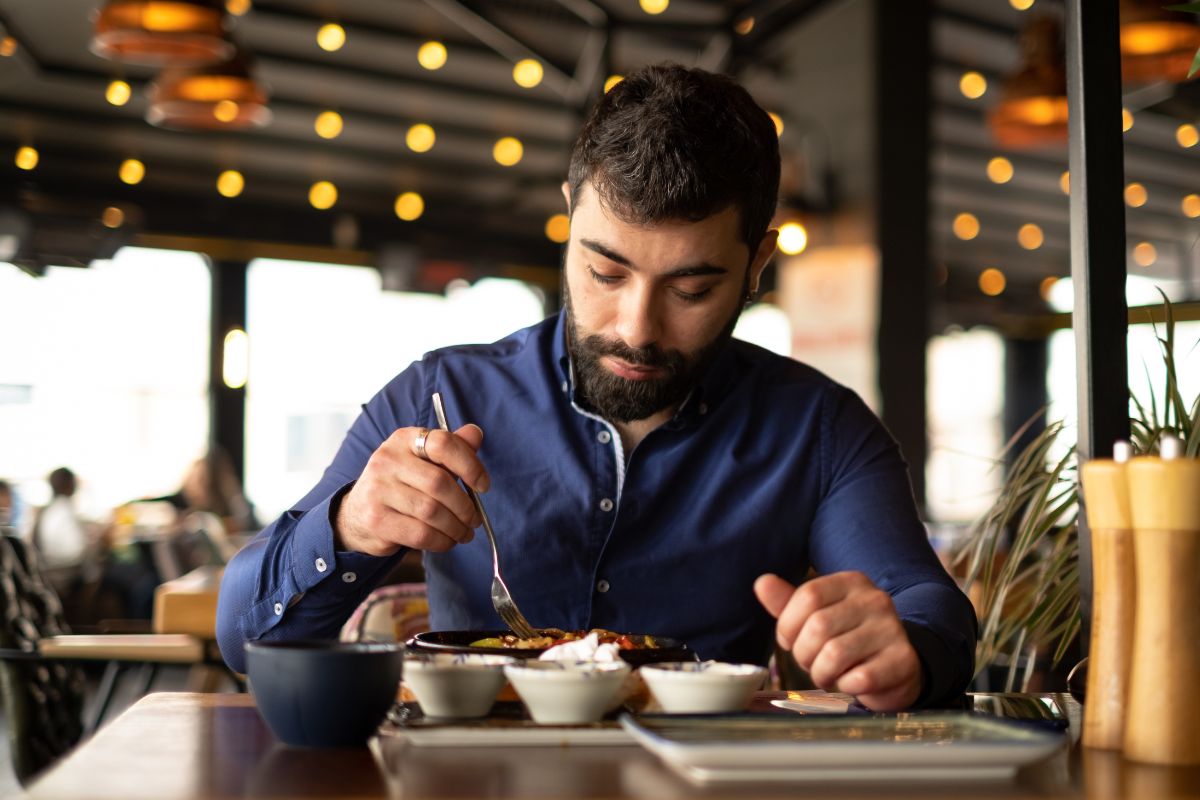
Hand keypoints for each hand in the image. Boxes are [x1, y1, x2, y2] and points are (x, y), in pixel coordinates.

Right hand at [334, 424, 488, 556]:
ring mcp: (378, 489)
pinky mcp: (375, 519)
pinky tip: (447, 541)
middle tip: (474, 519)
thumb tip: (476, 433)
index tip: (483, 486)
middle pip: (440, 483)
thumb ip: (452, 448)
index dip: (470, 466)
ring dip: (456, 527)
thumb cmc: (401, 485)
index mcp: (403, 439)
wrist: (357, 514)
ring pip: (432, 511)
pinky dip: (441, 541)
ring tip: (464, 533)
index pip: (443, 444)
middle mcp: (387, 459)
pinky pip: (420, 534)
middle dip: (465, 506)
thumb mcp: (424, 462)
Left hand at [754, 571, 921, 710]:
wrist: (897, 667)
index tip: (790, 640)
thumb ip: (787, 603)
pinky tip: (852, 682)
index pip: (807, 596)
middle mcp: (875, 599)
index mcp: (851, 582)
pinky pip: (859, 679)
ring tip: (831, 674)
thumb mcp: (816, 617)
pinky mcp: (903, 660)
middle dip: (804, 654)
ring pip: (835, 655)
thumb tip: (762, 583)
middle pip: (818, 626)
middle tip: (813, 662)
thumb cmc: (847, 640)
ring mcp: (892, 629)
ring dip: (823, 673)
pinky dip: (846, 686)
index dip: (788, 625)